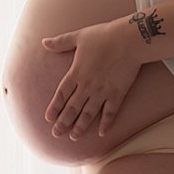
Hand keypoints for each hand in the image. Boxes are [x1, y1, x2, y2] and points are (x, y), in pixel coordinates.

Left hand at [39, 19, 143, 138]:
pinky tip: (101, 133)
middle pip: (72, 108)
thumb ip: (60, 42)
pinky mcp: (118, 94)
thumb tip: (44, 42)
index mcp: (76, 73)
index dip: (54, 107)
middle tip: (56, 134)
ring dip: (80, 127)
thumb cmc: (104, 36)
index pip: (62, 94)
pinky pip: (110, 113)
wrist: (129, 40)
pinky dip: (106, 124)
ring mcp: (103, 92)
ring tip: (74, 137)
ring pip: (88, 114)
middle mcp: (87, 86)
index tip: (48, 119)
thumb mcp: (78, 36)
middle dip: (63, 122)